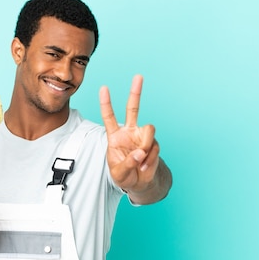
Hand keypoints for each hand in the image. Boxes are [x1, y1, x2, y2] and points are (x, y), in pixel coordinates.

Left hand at [99, 75, 160, 192]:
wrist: (139, 183)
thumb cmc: (124, 175)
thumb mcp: (119, 173)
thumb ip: (127, 163)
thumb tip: (139, 152)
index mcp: (115, 136)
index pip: (109, 117)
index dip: (106, 103)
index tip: (104, 88)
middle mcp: (129, 132)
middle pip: (132, 109)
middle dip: (135, 92)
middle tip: (138, 76)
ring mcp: (142, 137)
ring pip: (149, 130)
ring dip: (146, 145)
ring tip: (141, 159)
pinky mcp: (154, 144)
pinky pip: (154, 147)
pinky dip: (150, 159)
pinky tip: (144, 166)